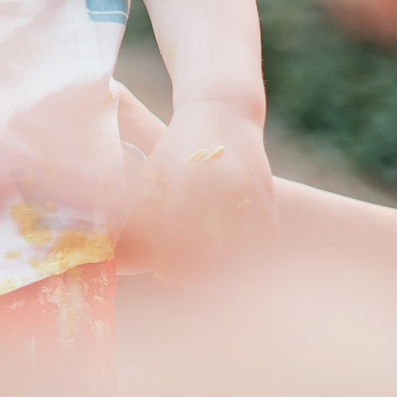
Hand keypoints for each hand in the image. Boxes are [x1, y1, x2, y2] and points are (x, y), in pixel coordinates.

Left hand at [141, 101, 274, 281]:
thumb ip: (146, 207)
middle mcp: (220, 189)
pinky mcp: (268, 195)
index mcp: (186, 183)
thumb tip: (128, 248)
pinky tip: (239, 259)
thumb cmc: (178, 146)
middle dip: (196, 269)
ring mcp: (249, 192)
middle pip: (210, 248)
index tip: (163, 274)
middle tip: (185, 282)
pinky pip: (264, 236)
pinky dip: (253, 250)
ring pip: (240, 246)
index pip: (178, 237)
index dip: (171, 261)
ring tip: (211, 275)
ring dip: (226, 265)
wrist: (222, 113)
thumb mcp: (155, 170)